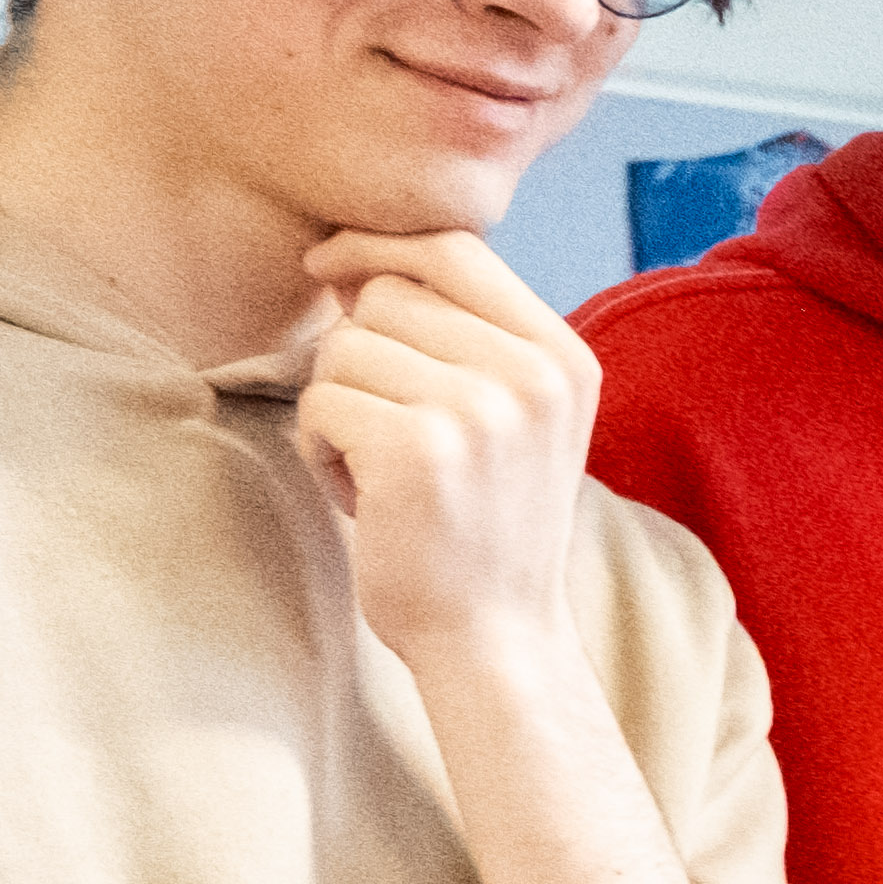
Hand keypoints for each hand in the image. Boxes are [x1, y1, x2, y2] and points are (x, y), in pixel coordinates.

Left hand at [292, 226, 609, 699]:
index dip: (378, 247)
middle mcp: (532, 374)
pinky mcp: (419, 450)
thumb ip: (464, 335)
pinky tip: (362, 494)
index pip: (454, 248)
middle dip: (359, 355)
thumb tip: (351, 261)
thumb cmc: (483, 523)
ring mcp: (480, 410)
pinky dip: (319, 450)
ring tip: (379, 468)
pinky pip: (320, 403)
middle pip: (386, 296)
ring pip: (343, 348)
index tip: (329, 269)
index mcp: (563, 357)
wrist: (495, 636)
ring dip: (335, 407)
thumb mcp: (512, 416)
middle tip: (389, 430)